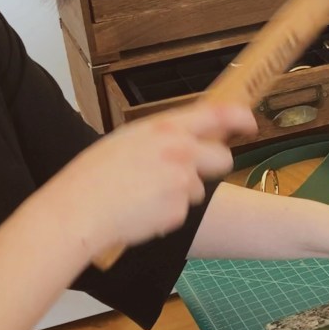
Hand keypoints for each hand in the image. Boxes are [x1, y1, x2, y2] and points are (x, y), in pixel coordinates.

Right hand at [38, 103, 257, 257]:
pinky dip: (166, 215)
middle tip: (188, 174)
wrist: (78, 211)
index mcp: (165, 128)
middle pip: (223, 158)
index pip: (217, 114)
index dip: (239, 118)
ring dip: (180, 194)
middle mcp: (180, 151)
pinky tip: (140, 211)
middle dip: (213, 166)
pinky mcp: (178, 211)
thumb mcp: (128, 140)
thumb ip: (162, 137)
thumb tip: (186, 138)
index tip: (250, 123)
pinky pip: (182, 213)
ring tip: (143, 195)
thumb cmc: (93, 176)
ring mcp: (182, 182)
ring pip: (199, 189)